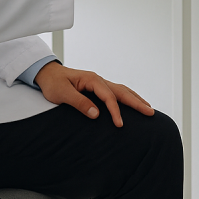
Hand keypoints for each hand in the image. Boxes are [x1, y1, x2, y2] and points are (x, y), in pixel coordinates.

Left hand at [33, 61, 153, 126]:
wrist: (47, 74)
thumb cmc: (53, 83)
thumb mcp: (62, 94)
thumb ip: (79, 103)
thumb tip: (96, 114)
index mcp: (92, 80)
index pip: (109, 97)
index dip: (115, 111)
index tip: (120, 124)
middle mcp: (99, 80)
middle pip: (122, 91)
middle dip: (137, 102)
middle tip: (150, 112)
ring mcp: (100, 83)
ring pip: (122, 90)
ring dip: (135, 99)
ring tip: (148, 107)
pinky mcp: (98, 87)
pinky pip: (116, 92)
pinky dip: (127, 98)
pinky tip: (132, 103)